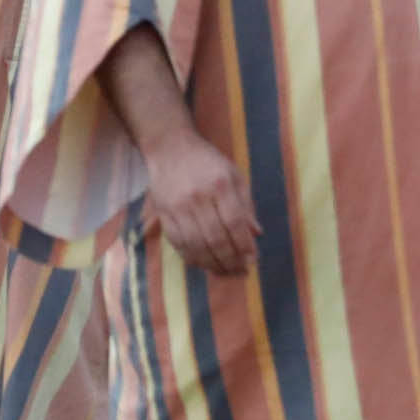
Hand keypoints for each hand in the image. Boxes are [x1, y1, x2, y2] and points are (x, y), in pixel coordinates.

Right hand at [140, 129, 258, 275]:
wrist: (169, 148)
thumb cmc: (207, 162)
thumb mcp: (233, 175)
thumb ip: (246, 204)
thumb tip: (257, 234)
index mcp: (219, 185)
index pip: (234, 222)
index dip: (244, 245)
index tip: (252, 260)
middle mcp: (197, 197)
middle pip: (216, 238)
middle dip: (230, 260)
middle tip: (240, 272)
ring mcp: (177, 206)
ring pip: (196, 245)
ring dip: (212, 264)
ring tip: (224, 272)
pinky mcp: (163, 213)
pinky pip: (177, 242)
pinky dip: (191, 257)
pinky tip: (203, 264)